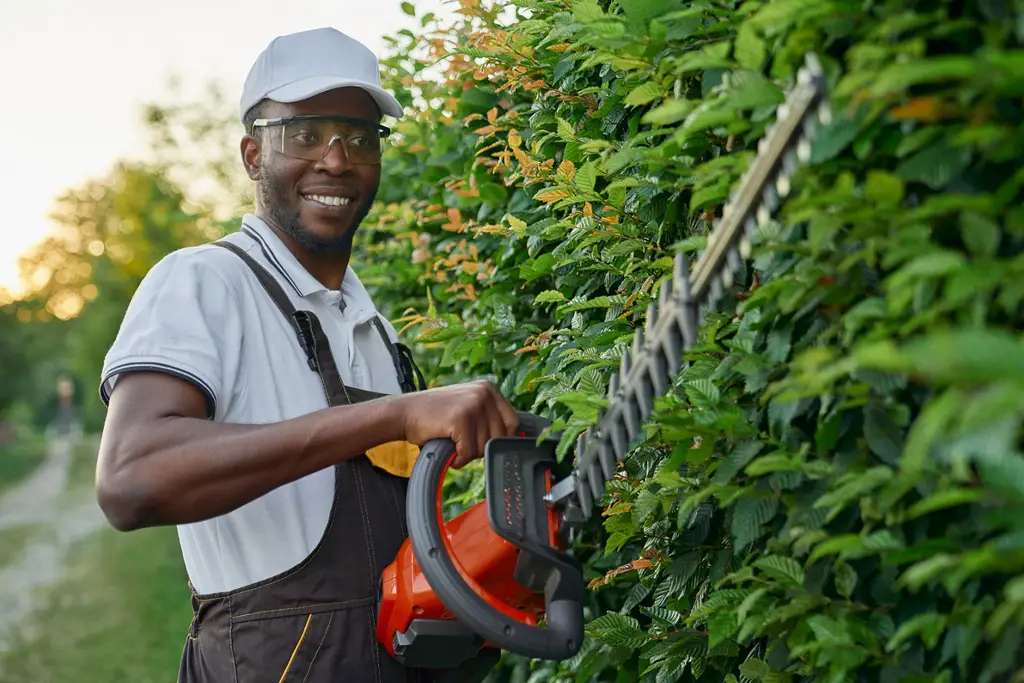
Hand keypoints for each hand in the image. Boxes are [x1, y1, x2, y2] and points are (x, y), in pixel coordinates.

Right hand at [397, 380, 518, 467]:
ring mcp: (473, 404)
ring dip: (468, 453)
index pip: (513, 422)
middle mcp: (484, 393)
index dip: (498, 438)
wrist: (404, 412)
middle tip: (462, 443)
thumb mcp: (468, 407)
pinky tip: (448, 449)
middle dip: (482, 447)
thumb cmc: (436, 415)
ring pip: (484, 447)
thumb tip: (515, 437)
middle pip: (500, 436)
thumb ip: (490, 417)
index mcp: (489, 389)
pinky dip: (458, 458)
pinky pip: (469, 452)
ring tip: (452, 442)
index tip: (482, 442)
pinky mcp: (460, 418)